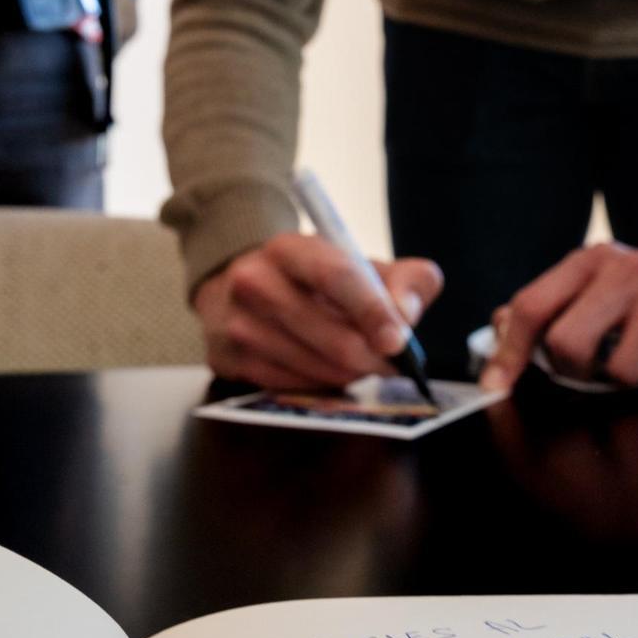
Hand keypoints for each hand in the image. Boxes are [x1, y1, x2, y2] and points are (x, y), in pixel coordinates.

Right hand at [194, 232, 443, 389]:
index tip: (399, 341)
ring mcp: (236, 324)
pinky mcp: (229, 360)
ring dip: (351, 374)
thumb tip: (407, 314)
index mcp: (290, 248)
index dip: (373, 311)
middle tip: (394, 362)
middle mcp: (254, 281)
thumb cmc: (314, 280)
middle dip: (374, 358)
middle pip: (332, 337)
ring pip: (318, 370)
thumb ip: (404, 279)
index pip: (336, 276)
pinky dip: (322, 385)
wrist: (240, 287)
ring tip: (359, 361)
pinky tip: (326, 368)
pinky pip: (295, 388)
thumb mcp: (361, 265)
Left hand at [480, 242, 637, 393]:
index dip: (509, 353)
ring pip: (621, 371)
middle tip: (593, 373)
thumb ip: (546, 312)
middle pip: (568, 343)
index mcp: (594, 259)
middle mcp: (633, 266)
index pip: (533, 306)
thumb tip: (496, 329)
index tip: (496, 387)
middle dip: (575, 372)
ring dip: (628, 382)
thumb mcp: (595, 295)